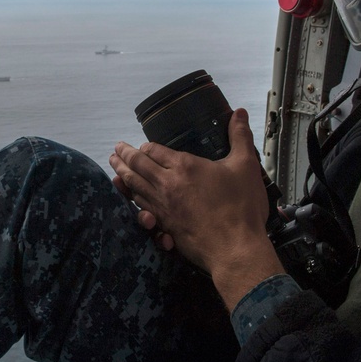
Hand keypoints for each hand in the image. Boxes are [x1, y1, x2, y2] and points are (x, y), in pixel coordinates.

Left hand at [109, 108, 284, 307]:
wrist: (235, 248)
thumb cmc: (241, 208)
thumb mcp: (246, 166)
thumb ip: (240, 137)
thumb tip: (239, 113)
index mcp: (184, 166)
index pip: (155, 151)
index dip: (145, 147)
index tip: (139, 145)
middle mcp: (168, 184)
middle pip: (137, 166)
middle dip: (124, 156)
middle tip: (115, 150)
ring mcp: (162, 206)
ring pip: (134, 186)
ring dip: (121, 174)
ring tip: (113, 168)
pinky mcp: (164, 225)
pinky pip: (139, 207)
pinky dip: (129, 198)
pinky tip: (128, 196)